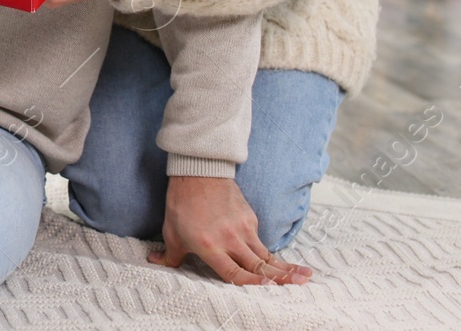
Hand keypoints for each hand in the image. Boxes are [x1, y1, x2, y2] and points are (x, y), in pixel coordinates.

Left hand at [149, 176, 312, 285]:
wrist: (196, 170)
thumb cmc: (181, 203)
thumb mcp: (172, 232)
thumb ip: (169, 255)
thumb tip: (155, 263)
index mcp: (211, 246)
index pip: (235, 274)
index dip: (252, 285)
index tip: (268, 289)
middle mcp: (230, 239)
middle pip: (259, 266)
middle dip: (282, 278)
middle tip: (302, 284)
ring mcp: (243, 226)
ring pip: (266, 254)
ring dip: (285, 266)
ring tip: (305, 275)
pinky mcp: (249, 216)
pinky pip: (259, 240)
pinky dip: (268, 252)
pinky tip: (279, 262)